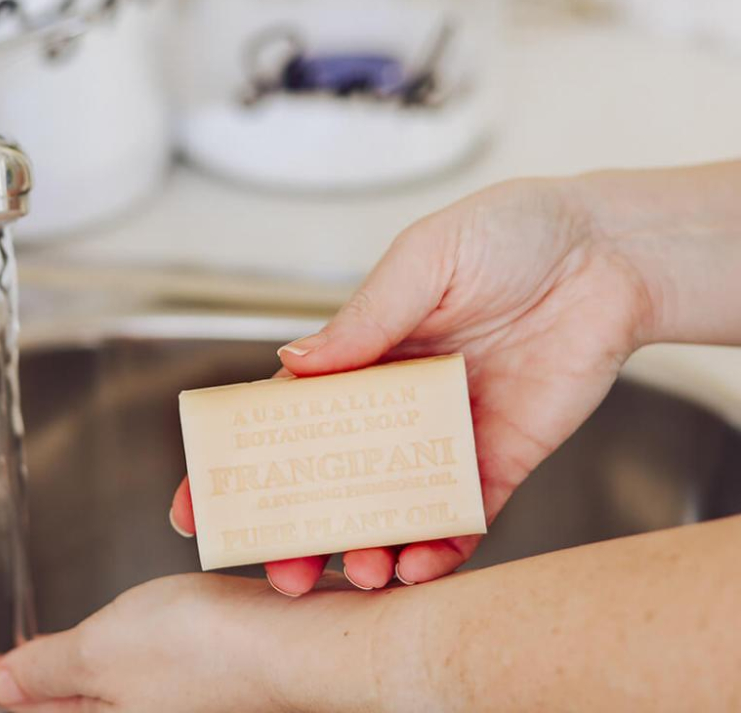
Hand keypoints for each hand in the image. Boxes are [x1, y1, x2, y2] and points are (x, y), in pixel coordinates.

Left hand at [0, 573, 393, 712]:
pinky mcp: (204, 687)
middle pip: (72, 704)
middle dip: (35, 684)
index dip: (0, 681)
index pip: (37, 707)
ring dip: (79, 668)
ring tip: (51, 649)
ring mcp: (174, 706)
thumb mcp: (103, 650)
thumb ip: (46, 667)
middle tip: (0, 665)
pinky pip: (145, 676)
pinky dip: (126, 656)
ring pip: (109, 691)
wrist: (294, 642)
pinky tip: (129, 634)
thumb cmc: (205, 651)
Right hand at [171, 176, 655, 593]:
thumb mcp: (423, 260)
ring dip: (369, 548)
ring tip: (361, 573)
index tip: (200, 507)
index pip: (288, 417)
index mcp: (363, 353)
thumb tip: (290, 364)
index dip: (243, 462)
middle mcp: (396, 403)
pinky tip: (419, 567)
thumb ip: (363, 318)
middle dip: (301, 529)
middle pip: (334, 479)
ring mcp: (447, 436)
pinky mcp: (503, 458)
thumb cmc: (508, 233)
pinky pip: (465, 516)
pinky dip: (440, 549)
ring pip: (393, 508)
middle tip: (281, 570)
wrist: (606, 252)